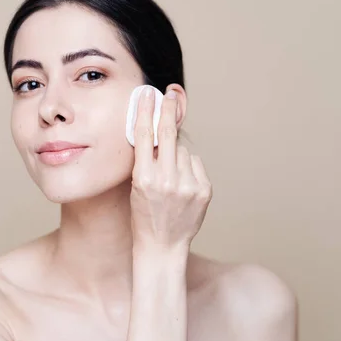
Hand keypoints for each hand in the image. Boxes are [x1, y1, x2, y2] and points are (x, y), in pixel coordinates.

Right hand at [130, 86, 212, 251]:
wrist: (163, 245)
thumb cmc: (144, 215)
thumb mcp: (136, 187)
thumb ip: (146, 160)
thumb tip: (156, 130)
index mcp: (144, 178)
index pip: (144, 136)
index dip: (145, 112)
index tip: (147, 95)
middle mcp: (167, 180)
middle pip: (168, 134)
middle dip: (167, 111)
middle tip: (169, 94)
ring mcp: (188, 185)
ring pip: (182, 151)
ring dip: (175, 155)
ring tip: (169, 178)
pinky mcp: (204, 189)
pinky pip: (195, 164)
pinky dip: (188, 168)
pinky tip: (182, 186)